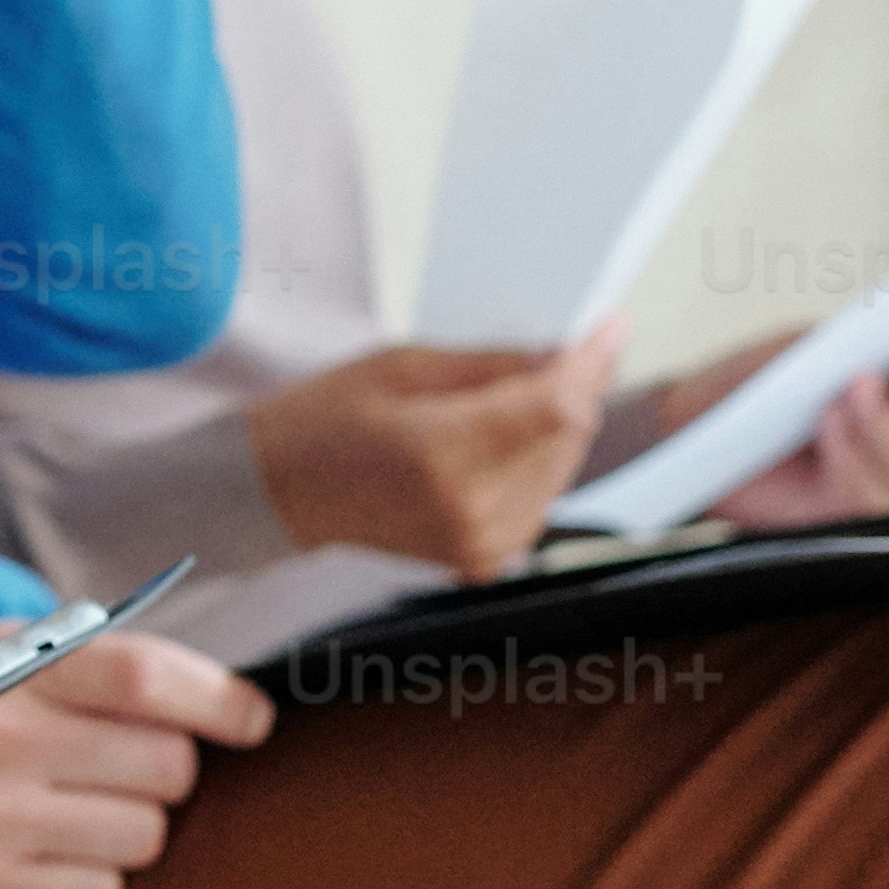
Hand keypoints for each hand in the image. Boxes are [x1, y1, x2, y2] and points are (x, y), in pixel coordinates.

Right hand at [0, 620, 277, 888]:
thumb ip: (56, 652)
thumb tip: (174, 674)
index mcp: (0, 669)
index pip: (148, 675)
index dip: (221, 701)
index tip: (250, 722)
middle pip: (165, 767)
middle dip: (155, 776)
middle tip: (109, 779)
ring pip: (141, 837)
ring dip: (120, 835)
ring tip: (60, 823)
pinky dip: (81, 885)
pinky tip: (33, 865)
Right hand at [243, 334, 622, 573]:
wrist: (279, 491)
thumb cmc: (323, 420)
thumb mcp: (401, 365)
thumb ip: (492, 364)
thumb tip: (563, 355)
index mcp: (442, 455)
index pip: (557, 408)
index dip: (592, 364)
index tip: (609, 330)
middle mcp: (471, 508)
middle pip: (569, 436)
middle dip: (576, 389)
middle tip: (567, 352)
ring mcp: (481, 541)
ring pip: (563, 467)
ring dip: (558, 427)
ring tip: (517, 398)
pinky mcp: (485, 558)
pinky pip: (542, 498)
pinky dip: (538, 462)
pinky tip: (504, 440)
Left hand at [703, 314, 888, 531]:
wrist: (697, 428)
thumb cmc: (756, 384)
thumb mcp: (805, 350)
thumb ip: (857, 343)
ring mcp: (881, 472)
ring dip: (883, 419)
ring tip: (855, 387)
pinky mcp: (849, 508)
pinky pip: (868, 489)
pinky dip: (849, 452)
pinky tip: (829, 422)